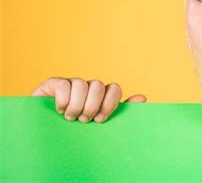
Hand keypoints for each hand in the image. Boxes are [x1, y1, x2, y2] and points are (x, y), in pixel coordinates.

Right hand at [31, 77, 146, 122]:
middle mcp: (88, 86)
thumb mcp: (99, 121)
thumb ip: (120, 111)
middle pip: (99, 85)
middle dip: (92, 106)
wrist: (46, 132)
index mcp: (101, 94)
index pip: (114, 88)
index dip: (110, 104)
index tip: (100, 120)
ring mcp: (71, 83)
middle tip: (84, 120)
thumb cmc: (77, 129)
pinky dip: (64, 100)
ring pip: (82, 84)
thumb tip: (142, 97)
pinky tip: (60, 110)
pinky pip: (64, 84)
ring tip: (71, 118)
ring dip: (77, 105)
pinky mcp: (53, 83)